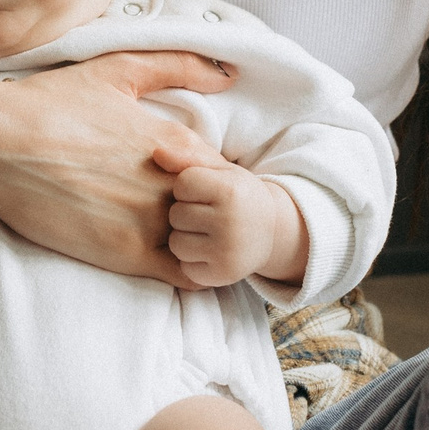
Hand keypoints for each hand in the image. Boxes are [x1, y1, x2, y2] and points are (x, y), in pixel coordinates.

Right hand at [0, 50, 233, 281]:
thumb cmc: (49, 103)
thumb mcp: (115, 71)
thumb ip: (177, 65)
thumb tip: (229, 72)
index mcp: (173, 140)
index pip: (226, 172)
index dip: (218, 181)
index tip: (199, 184)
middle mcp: (169, 182)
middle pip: (220, 209)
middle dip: (212, 213)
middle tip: (190, 213)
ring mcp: (148, 221)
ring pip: (206, 243)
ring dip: (201, 243)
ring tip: (176, 237)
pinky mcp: (123, 254)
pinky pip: (182, 273)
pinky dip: (186, 270)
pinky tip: (167, 258)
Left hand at [165, 161, 306, 289]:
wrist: (272, 231)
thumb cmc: (237, 194)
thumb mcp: (220, 169)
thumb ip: (187, 157)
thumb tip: (156, 154)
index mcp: (230, 190)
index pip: (182, 184)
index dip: (187, 186)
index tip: (205, 191)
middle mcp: (230, 222)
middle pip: (176, 215)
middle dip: (185, 212)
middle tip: (207, 213)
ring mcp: (227, 251)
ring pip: (176, 243)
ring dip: (185, 237)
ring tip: (206, 231)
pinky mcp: (222, 275)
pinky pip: (184, 266)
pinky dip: (192, 259)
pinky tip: (209, 250)